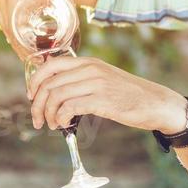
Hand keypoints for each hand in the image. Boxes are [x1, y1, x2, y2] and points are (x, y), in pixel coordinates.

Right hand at [0, 0, 101, 60]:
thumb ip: (69, 20)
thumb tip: (69, 46)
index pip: (15, 32)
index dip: (25, 49)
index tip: (36, 59)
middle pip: (8, 30)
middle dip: (20, 48)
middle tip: (34, 59)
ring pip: (3, 24)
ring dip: (14, 40)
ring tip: (27, 52)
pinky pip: (1, 16)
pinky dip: (9, 28)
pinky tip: (17, 38)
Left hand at [27, 54, 186, 133]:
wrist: (156, 103)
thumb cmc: (128, 94)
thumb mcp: (103, 78)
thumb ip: (82, 79)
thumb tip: (55, 89)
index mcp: (88, 62)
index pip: (50, 65)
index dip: (35, 81)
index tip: (32, 96)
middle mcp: (90, 69)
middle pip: (49, 83)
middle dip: (37, 104)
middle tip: (37, 119)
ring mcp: (96, 83)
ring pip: (56, 96)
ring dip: (49, 114)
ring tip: (52, 125)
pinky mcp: (102, 100)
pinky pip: (70, 107)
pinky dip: (61, 118)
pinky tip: (65, 125)